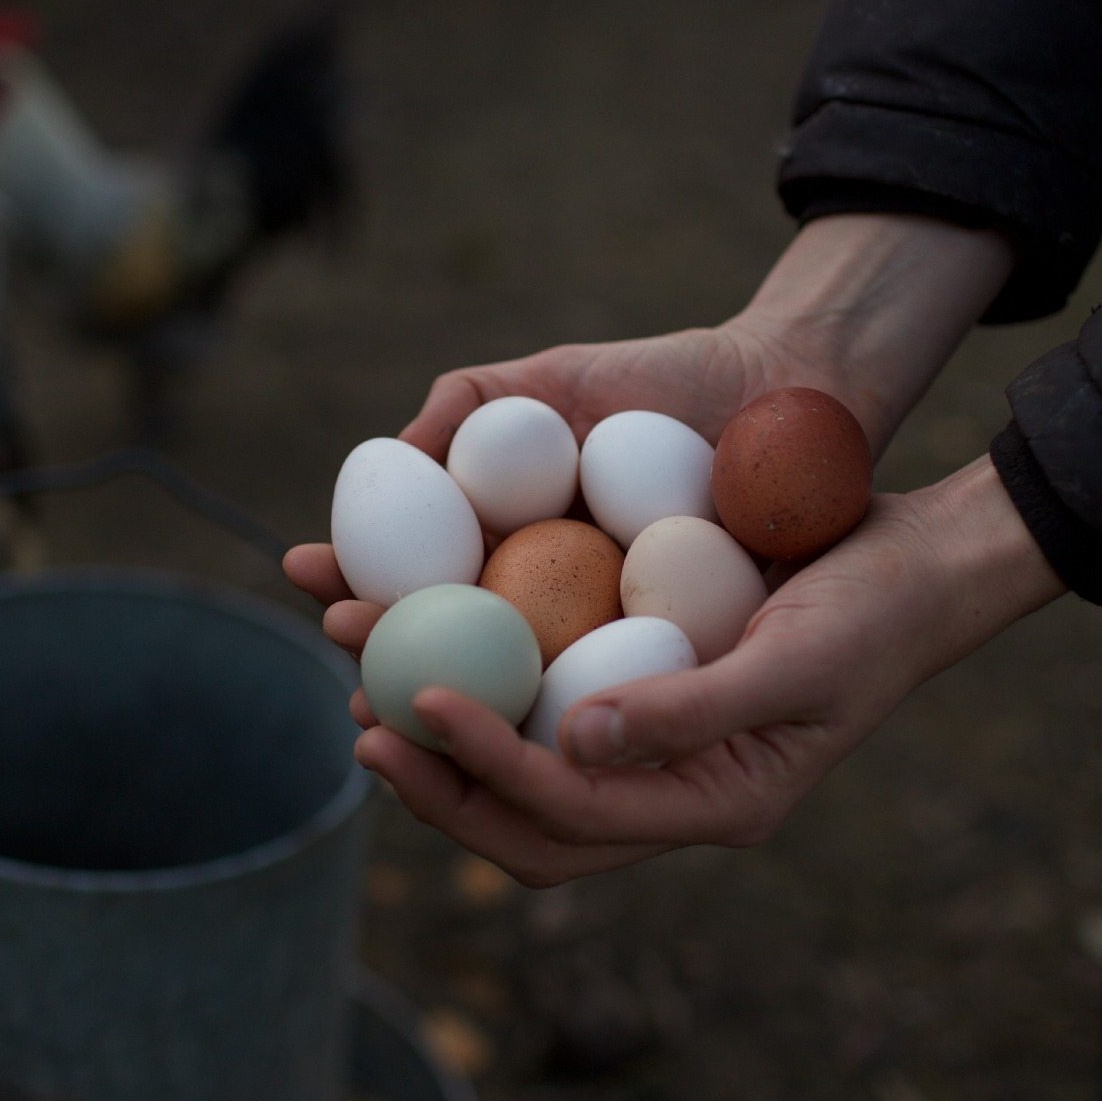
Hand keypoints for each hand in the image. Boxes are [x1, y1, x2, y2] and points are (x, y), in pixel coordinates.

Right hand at [288, 213, 1015, 655]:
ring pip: (517, 700)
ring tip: (400, 695)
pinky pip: (614, 708)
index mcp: (510, 557)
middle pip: (450, 656)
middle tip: (345, 643)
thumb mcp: (551, 383)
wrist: (789, 394)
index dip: (358, 589)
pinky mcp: (679, 679)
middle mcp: (549, 615)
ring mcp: (611, 653)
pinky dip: (561, 719)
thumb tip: (385, 459)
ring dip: (452, 713)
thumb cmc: (667, 380)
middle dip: (384, 657)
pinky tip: (518, 715)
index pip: (413, 589)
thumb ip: (464, 406)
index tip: (312, 576)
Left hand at [292, 458, 1065, 886]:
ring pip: (528, 784)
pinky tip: (442, 651)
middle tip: (363, 724)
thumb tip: (571, 739)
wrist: (918, 573)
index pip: (570, 814)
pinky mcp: (645, 706)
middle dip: (441, 787)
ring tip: (373, 697)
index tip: (416, 701)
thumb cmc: (871, 612)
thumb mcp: (794, 657)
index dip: (485, 768)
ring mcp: (657, 756)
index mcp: (714, 806)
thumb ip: (690, 709)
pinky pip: (546, 722)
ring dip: (448, 751)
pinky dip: (488, 698)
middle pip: (530, 827)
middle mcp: (675, 798)